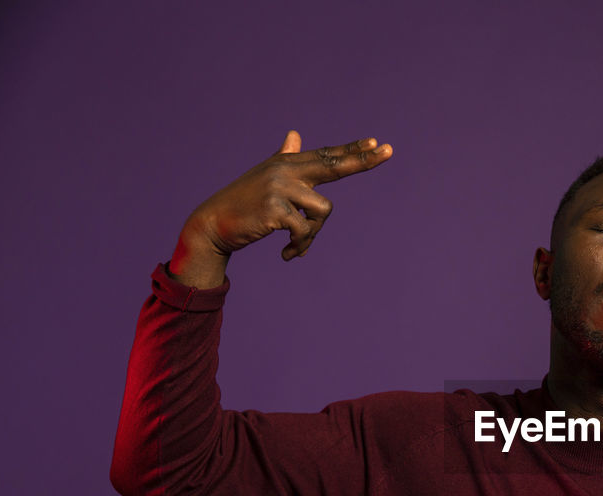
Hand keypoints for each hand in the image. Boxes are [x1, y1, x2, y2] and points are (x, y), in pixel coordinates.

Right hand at [170, 131, 392, 286]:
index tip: (377, 143)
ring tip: (297, 245)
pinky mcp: (275, 208)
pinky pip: (305, 230)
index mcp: (287, 164)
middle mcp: (285, 170)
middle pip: (333, 166)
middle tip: (389, 151)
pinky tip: (287, 254)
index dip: (352, 150)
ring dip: (313, 235)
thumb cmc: (244, 203)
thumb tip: (295, 134)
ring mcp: (279, 187)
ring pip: (322, 212)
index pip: (326, 156)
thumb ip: (284, 157)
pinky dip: (300, 246)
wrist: (213, 224)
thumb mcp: (266, 177)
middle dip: (362, 161)